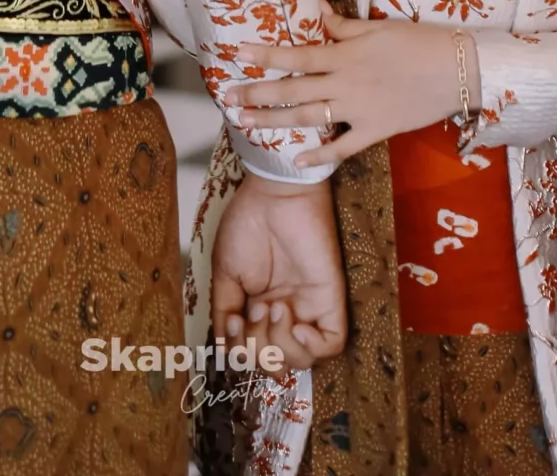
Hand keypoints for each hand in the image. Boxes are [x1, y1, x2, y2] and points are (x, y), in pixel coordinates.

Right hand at [210, 175, 346, 366]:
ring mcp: (309, 308)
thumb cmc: (248, 222)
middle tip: (255, 311)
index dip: (243, 353)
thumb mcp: (225, 275)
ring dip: (281, 345)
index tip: (233, 322)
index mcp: (261, 309)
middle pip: (278, 363)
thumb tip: (227, 351)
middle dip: (260, 350)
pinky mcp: (331, 299)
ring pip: (304, 360)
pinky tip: (294, 322)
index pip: (256, 355)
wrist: (273, 192)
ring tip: (274, 308)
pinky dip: (311, 346)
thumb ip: (225, 313)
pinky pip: (332, 343)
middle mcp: (287, 313)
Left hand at [222, 5, 479, 160]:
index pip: (297, 54)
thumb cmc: (418, 42)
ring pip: (310, 119)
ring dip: (275, 123)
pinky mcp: (376, 131)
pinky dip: (320, 155)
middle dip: (258, 94)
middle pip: (294, 90)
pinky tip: (297, 161)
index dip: (266, 53)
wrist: (456, 70)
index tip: (237, 51)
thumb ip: (343, 27)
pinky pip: (343, 147)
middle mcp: (346, 83)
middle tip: (229, 97)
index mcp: (345, 54)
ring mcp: (360, 110)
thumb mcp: (377, 28)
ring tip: (247, 123)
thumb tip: (317, 12)